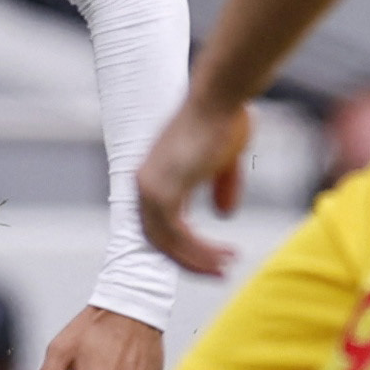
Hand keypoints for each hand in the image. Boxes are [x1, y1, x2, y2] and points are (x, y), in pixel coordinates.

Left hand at [135, 98, 254, 275]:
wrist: (220, 97)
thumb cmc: (224, 120)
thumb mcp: (224, 162)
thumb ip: (220, 186)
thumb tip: (224, 214)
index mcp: (152, 176)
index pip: (158, 225)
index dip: (184, 246)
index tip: (211, 258)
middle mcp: (143, 185)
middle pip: (159, 241)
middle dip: (190, 261)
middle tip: (219, 272)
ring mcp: (150, 190)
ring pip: (169, 244)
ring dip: (199, 260)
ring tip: (226, 267)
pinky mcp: (163, 193)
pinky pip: (179, 237)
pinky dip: (200, 252)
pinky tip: (223, 257)